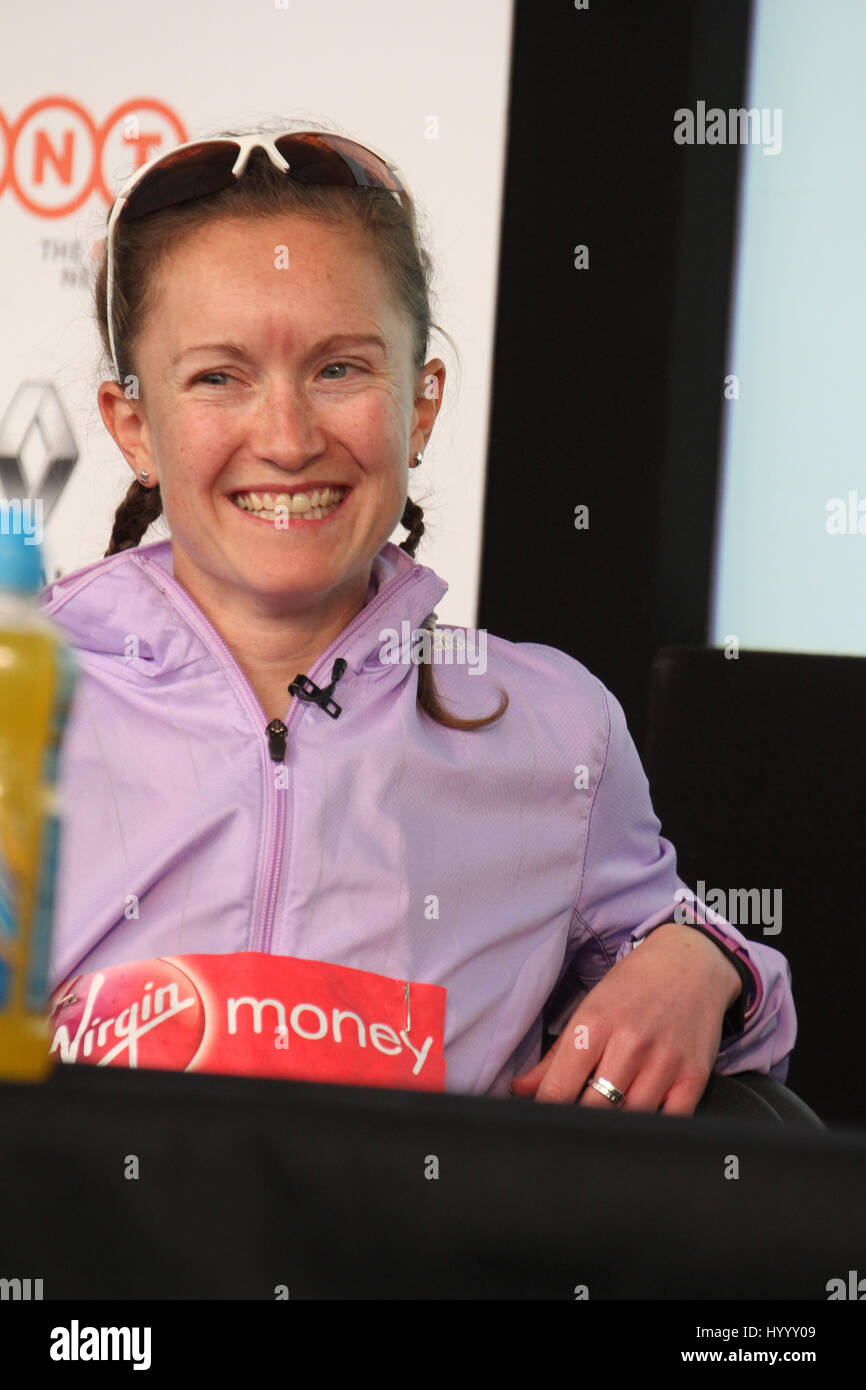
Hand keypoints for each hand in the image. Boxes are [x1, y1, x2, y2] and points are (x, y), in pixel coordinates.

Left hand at [510, 922, 742, 1113]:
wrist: (690, 963)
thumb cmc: (634, 986)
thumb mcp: (589, 1009)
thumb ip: (555, 1057)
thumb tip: (521, 1090)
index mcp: (595, 1024)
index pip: (560, 1089)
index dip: (548, 1110)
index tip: (545, 1119)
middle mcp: (630, 1044)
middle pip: (595, 1109)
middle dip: (581, 1119)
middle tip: (576, 1120)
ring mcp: (665, 1062)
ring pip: (631, 1119)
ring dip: (618, 1122)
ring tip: (611, 1112)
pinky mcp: (694, 1076)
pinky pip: (669, 1121)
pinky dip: (652, 1124)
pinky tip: (643, 1114)